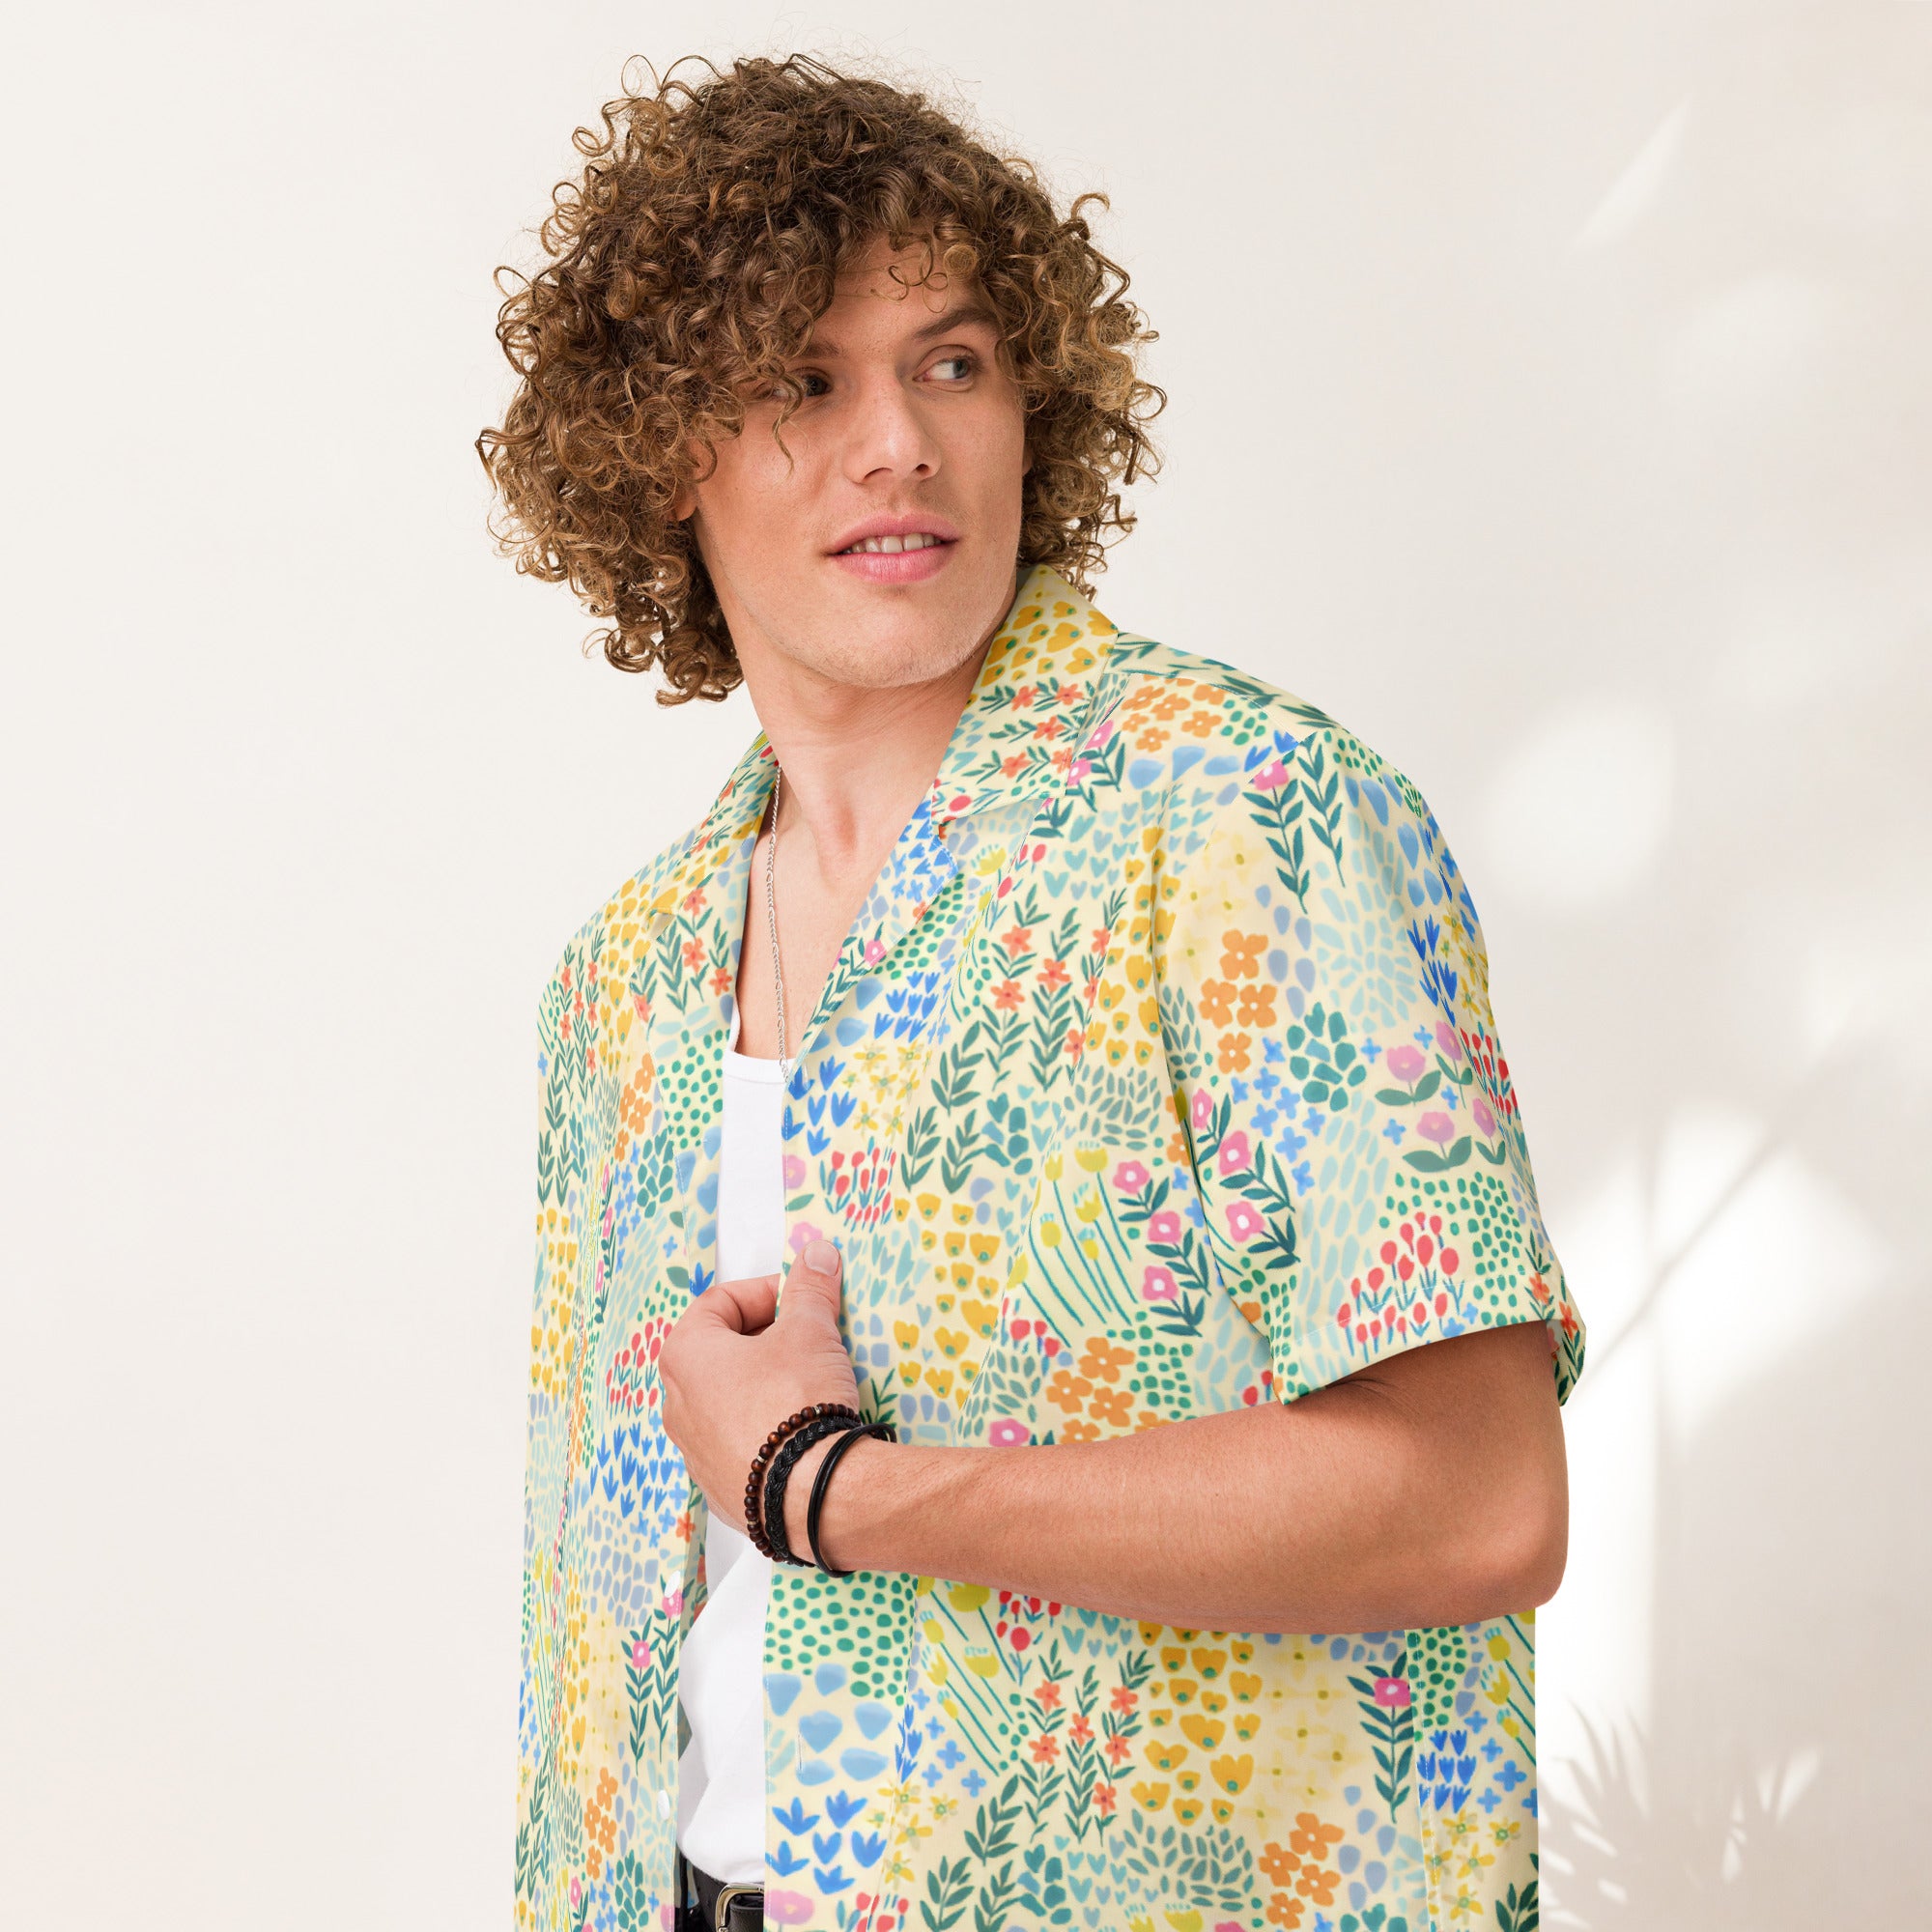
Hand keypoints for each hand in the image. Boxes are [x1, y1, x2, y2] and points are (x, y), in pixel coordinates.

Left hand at [658, 1238, 862, 1543]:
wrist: (813, 1493)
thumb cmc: (798, 1402)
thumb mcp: (810, 1331)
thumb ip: (809, 1289)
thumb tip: (817, 1256)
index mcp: (685, 1355)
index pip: (720, 1302)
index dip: (765, 1292)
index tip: (800, 1297)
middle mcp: (676, 1403)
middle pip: (720, 1350)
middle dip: (765, 1337)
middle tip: (807, 1337)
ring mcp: (693, 1451)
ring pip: (726, 1399)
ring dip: (761, 1383)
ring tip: (806, 1384)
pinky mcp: (717, 1487)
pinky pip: (737, 1442)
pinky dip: (763, 1428)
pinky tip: (798, 1430)